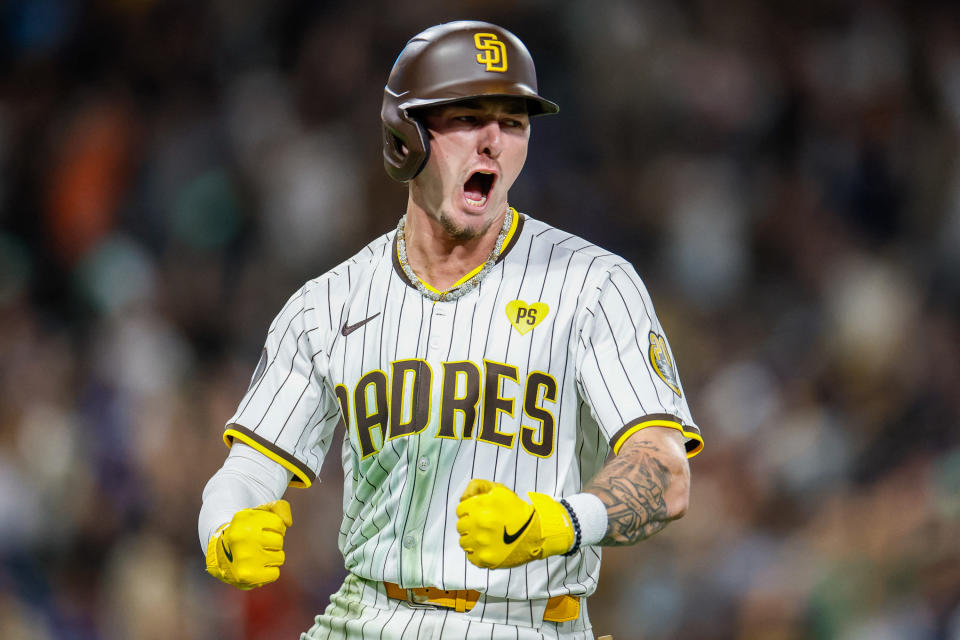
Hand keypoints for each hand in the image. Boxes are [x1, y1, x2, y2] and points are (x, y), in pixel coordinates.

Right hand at [205, 500, 292, 588]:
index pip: (278, 524)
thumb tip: (288, 523)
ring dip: (272, 557)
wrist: (220, 554)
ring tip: (258, 555)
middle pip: (279, 541)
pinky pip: (275, 573)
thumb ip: (279, 507)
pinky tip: (258, 567)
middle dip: (273, 542)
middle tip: (260, 544)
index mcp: (243, 518)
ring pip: (279, 557)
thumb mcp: (259, 512)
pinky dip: (269, 571)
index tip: (265, 530)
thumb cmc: (246, 530)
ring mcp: (244, 558)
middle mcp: (241, 537)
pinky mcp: (247, 575)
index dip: (276, 528)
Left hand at [455, 479, 573, 568]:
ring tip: (485, 538)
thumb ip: (477, 487)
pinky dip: (477, 554)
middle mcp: (478, 523)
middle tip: (482, 527)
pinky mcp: (485, 558)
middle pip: (461, 526)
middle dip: (470, 525)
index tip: (477, 515)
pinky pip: (471, 557)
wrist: (537, 531)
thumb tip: (463, 499)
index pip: (460, 510)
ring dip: (472, 540)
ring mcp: (481, 542)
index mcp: (480, 505)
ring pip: (464, 542)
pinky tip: (488, 549)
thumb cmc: (517, 510)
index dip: (469, 512)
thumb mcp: (499, 490)